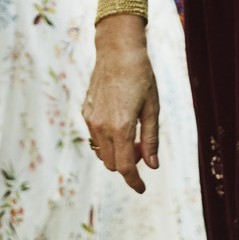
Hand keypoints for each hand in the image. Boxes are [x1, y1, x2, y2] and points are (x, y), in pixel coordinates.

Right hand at [83, 18, 159, 192]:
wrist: (117, 50)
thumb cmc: (141, 77)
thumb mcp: (152, 108)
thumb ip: (151, 139)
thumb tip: (152, 166)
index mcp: (121, 127)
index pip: (125, 167)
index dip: (134, 182)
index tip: (141, 189)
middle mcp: (102, 126)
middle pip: (112, 164)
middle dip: (128, 164)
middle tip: (142, 148)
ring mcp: (91, 119)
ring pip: (101, 152)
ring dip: (116, 153)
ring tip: (132, 134)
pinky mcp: (86, 111)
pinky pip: (95, 136)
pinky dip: (107, 139)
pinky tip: (119, 122)